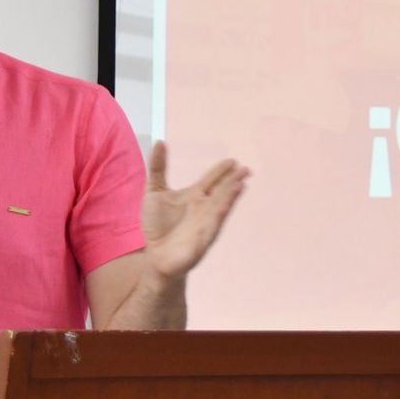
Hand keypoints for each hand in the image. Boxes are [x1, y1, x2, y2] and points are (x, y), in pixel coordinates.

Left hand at [139, 141, 249, 281]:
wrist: (155, 257)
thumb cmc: (157, 225)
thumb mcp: (153, 191)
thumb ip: (158, 167)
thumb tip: (160, 141)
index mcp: (194, 195)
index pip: (211, 180)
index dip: (221, 171)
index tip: (232, 161)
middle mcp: (204, 207)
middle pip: (221, 191)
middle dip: (233, 180)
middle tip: (245, 169)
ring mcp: (205, 223)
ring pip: (221, 206)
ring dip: (231, 196)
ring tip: (241, 183)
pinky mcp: (203, 239)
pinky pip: (213, 225)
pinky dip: (220, 215)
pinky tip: (226, 206)